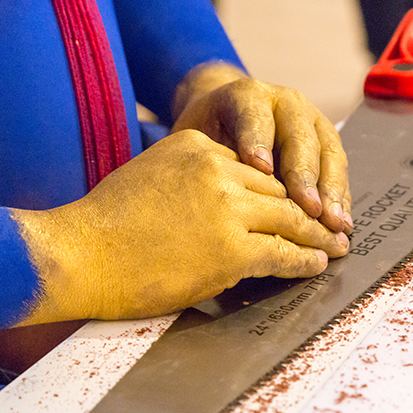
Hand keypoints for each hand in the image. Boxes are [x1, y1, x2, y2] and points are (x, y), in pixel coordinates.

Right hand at [13, 130, 349, 321]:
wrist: (76, 253)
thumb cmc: (103, 223)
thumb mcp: (151, 175)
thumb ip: (191, 178)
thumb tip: (223, 200)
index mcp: (198, 148)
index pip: (255, 170)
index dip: (281, 190)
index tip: (299, 202)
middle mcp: (218, 171)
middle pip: (279, 192)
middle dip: (308, 210)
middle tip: (332, 224)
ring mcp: (227, 209)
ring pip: (289, 219)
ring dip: (317, 236)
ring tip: (335, 245)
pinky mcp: (231, 249)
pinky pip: (282, 252)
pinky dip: (304, 260)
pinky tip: (317, 264)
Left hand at [172, 62, 352, 234]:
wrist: (226, 116)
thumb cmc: (208, 135)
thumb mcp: (196, 139)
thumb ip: (207, 160)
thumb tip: (213, 199)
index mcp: (247, 95)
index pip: (254, 117)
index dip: (258, 143)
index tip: (262, 170)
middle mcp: (286, 102)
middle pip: (299, 138)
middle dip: (305, 175)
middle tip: (308, 207)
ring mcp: (312, 120)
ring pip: (328, 154)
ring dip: (331, 191)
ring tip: (332, 222)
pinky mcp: (327, 141)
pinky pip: (338, 169)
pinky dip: (341, 198)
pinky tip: (341, 223)